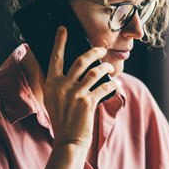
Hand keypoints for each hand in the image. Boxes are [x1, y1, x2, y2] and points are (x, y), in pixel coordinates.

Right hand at [44, 26, 117, 149]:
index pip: (55, 57)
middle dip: (94, 52)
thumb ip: (59, 84)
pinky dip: (112, 84)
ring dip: (106, 68)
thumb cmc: (63, 120)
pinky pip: (104, 87)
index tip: (64, 29)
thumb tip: (74, 69)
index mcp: (51, 84)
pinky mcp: (87, 103)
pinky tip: (117, 84)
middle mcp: (61, 86)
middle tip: (102, 48)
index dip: (60, 41)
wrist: (68, 140)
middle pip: (80, 60)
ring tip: (111, 68)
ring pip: (94, 72)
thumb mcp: (53, 100)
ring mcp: (75, 94)